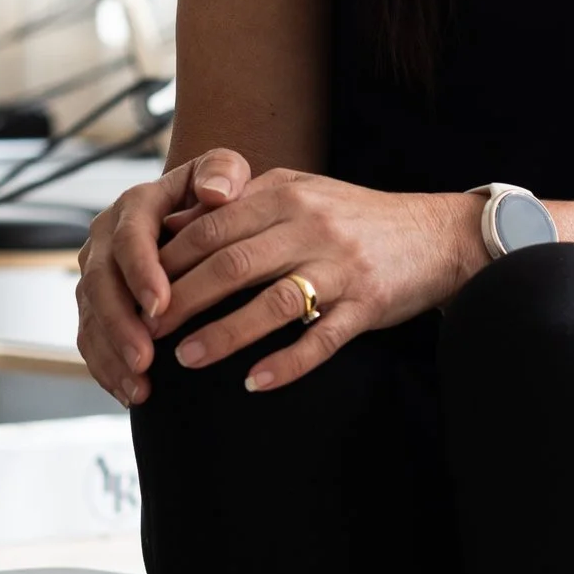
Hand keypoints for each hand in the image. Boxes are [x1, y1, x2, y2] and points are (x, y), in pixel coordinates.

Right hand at [75, 149, 252, 405]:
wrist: (194, 215)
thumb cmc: (215, 196)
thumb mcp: (223, 172)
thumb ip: (222, 171)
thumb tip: (215, 191)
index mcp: (135, 206)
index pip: (130, 237)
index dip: (141, 272)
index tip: (160, 305)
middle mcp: (106, 239)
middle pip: (100, 282)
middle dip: (120, 323)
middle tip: (145, 356)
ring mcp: (97, 274)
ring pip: (90, 317)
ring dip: (112, 353)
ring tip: (139, 385)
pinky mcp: (96, 306)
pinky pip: (91, 340)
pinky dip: (108, 369)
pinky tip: (132, 394)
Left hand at [156, 168, 480, 391]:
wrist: (438, 235)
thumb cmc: (357, 217)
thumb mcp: (301, 191)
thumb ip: (245, 202)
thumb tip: (177, 221)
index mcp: (286, 195)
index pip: (212, 227)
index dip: (168, 261)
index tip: (135, 290)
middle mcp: (311, 226)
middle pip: (232, 265)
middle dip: (182, 301)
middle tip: (145, 332)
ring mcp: (341, 267)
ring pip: (273, 303)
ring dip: (225, 334)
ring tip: (187, 360)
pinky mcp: (369, 304)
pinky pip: (323, 339)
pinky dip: (287, 363)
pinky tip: (256, 383)